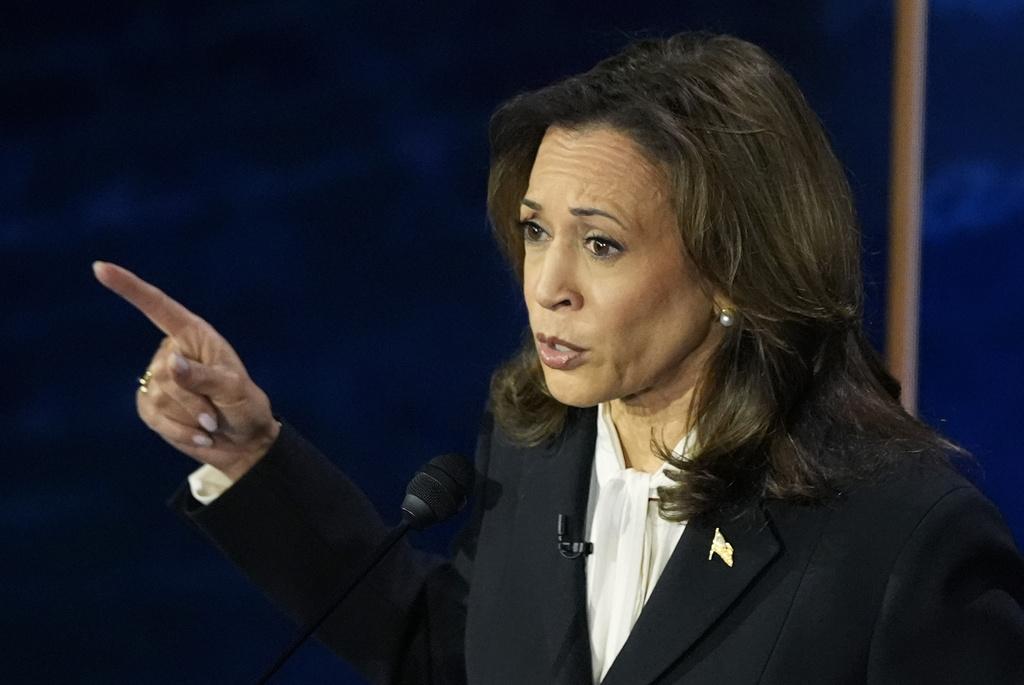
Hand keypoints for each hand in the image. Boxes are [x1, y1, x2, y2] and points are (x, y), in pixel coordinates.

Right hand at [93, 261, 279, 481]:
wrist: (243, 442)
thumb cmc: (245, 407)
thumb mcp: (235, 390)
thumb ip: (204, 376)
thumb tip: (170, 362)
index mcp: (194, 335)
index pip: (158, 307)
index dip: (129, 287)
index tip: (100, 268)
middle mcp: (171, 351)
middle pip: (167, 372)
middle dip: (195, 398)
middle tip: (217, 412)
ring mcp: (157, 379)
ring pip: (160, 396)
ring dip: (191, 416)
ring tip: (211, 422)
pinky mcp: (149, 406)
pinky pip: (155, 416)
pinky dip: (180, 430)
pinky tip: (200, 435)